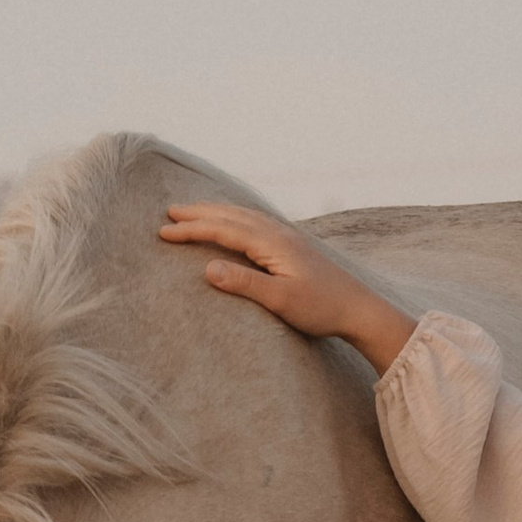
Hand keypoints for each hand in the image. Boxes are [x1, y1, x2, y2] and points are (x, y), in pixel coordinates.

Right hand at [157, 202, 417, 375]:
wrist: (358, 308)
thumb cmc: (320, 308)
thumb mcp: (279, 300)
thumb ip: (243, 283)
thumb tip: (207, 268)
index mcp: (271, 243)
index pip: (223, 230)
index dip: (191, 230)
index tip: (164, 232)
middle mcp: (278, 233)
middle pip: (231, 215)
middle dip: (199, 213)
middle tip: (169, 212)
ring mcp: (287, 237)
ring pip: (243, 215)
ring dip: (217, 212)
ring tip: (194, 212)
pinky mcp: (293, 245)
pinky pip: (256, 222)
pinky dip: (236, 217)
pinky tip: (234, 222)